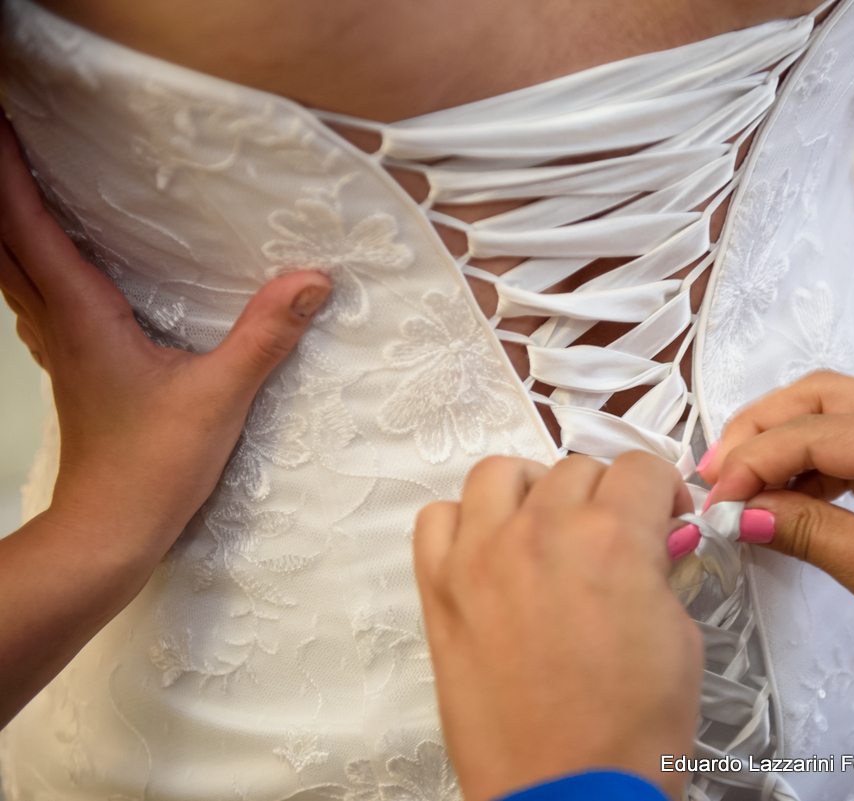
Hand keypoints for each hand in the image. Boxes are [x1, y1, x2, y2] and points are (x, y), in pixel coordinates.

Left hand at [0, 114, 329, 726]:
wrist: (109, 532)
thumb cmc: (150, 470)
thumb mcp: (219, 397)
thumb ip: (265, 335)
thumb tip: (313, 281)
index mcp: (84, 316)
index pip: (29, 226)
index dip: (10, 171)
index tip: (7, 121)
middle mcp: (59, 324)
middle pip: (5, 242)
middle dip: (4, 188)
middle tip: (14, 141)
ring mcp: (61, 348)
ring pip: (14, 271)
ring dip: (12, 225)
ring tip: (25, 186)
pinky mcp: (75, 368)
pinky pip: (37, 299)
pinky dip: (33, 264)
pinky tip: (57, 264)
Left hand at [414, 452, 701, 800]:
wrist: (569, 794)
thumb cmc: (626, 734)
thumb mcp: (679, 637)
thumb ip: (661, 571)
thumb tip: (655, 544)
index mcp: (612, 538)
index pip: (641, 466)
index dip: (663, 490)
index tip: (664, 514)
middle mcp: (542, 534)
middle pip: (576, 468)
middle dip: (606, 496)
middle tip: (615, 538)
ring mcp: (482, 558)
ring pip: (501, 473)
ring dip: (533, 490)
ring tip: (548, 528)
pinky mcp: (441, 591)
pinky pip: (437, 518)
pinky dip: (464, 521)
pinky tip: (491, 549)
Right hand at [697, 371, 853, 717]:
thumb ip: (809, 532)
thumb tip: (744, 511)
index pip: (816, 431)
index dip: (754, 461)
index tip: (715, 499)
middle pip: (822, 396)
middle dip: (760, 428)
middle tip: (716, 473)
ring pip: (835, 412)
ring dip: (782, 441)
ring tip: (741, 485)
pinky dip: (811, 462)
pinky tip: (784, 495)